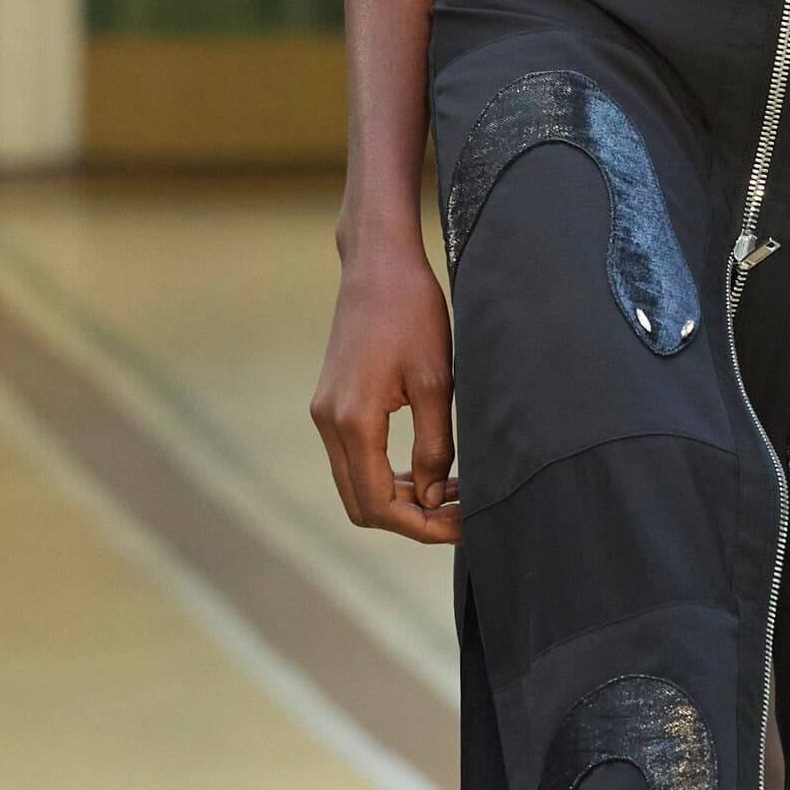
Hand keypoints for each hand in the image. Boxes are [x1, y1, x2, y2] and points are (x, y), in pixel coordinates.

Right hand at [310, 233, 459, 541]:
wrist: (377, 263)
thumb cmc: (413, 312)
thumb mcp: (438, 382)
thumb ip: (434, 447)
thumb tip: (434, 498)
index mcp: (354, 421)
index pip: (381, 506)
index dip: (424, 527)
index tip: (465, 524)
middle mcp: (328, 423)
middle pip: (363, 506)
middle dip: (413, 521)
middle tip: (462, 514)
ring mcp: (324, 414)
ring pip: (357, 487)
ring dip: (402, 501)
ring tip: (453, 493)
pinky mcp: (330, 404)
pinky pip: (355, 461)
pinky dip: (388, 478)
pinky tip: (428, 471)